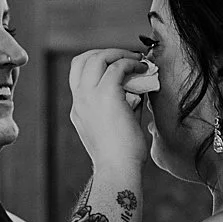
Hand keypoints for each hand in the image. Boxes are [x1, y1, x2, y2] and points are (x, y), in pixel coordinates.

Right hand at [70, 48, 149, 172]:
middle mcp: (79, 100)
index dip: (97, 64)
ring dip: (119, 54)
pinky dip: (131, 63)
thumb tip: (137, 88)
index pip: (79, 75)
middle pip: (82, 60)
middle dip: (105, 53)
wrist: (118, 168)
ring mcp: (89, 97)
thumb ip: (123, 104)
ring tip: (136, 60)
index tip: (117, 66)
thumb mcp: (116, 124)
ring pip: (96, 58)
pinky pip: (117, 67)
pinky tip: (143, 69)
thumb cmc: (122, 154)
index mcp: (79, 109)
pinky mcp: (105, 95)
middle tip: (126, 57)